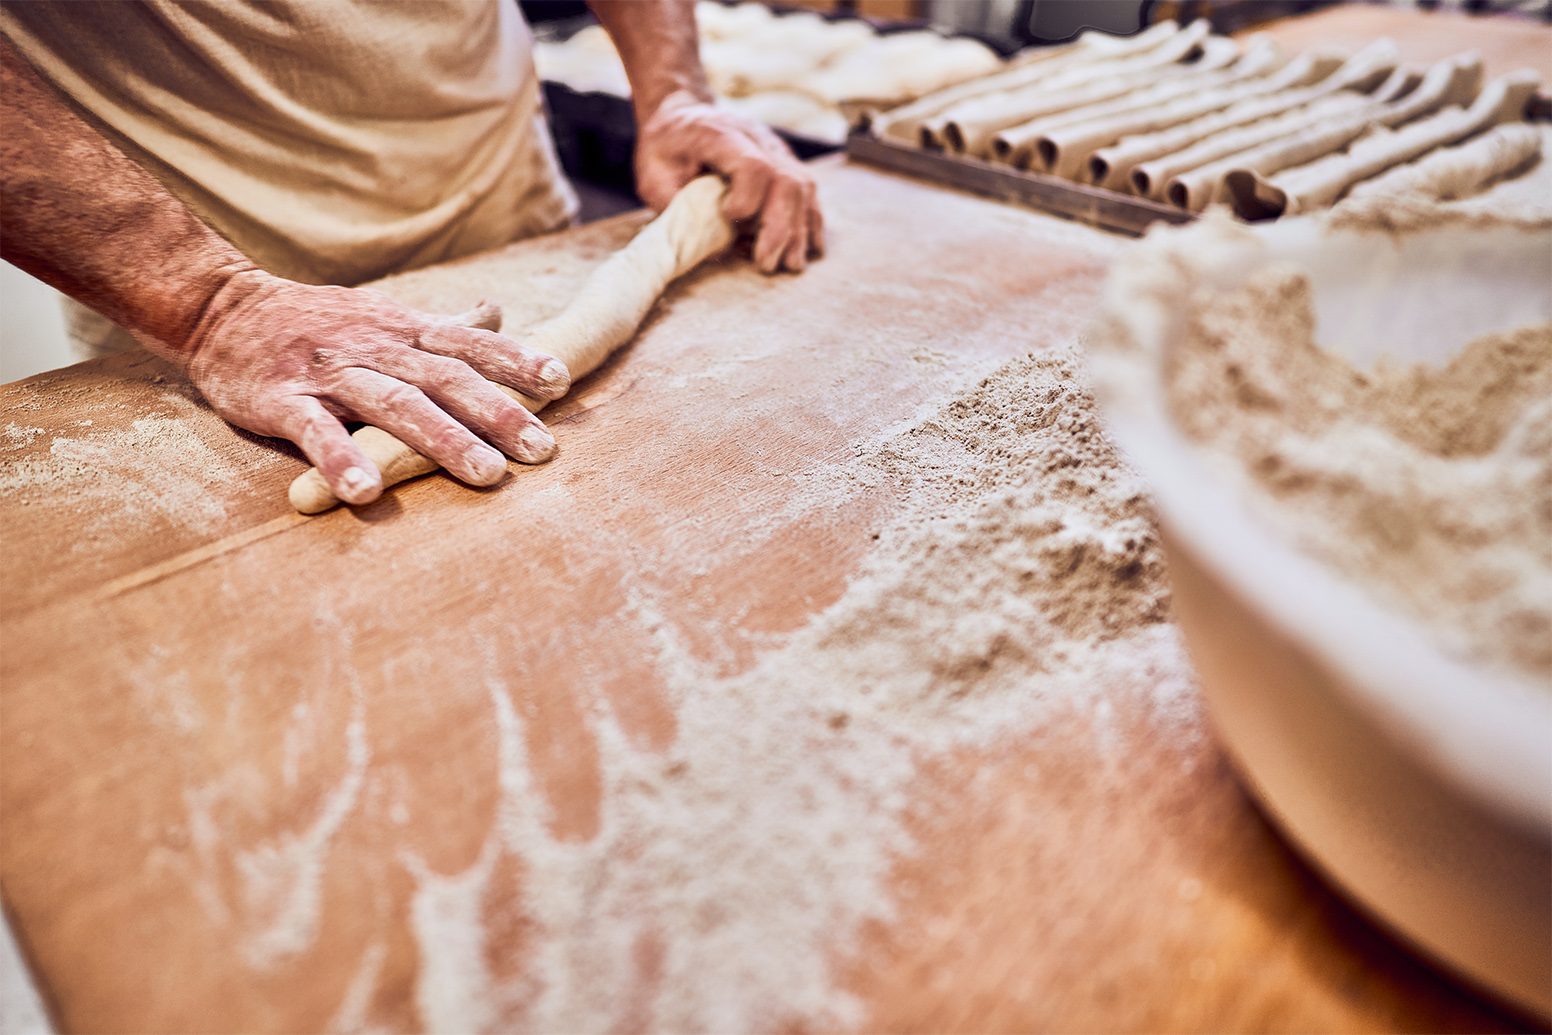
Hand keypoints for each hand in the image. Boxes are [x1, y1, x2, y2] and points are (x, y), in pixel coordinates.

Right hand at [179, 270, 570, 505]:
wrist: (221, 308)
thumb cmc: (317, 322)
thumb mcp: (384, 315)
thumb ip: (443, 325)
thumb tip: (498, 314)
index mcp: (402, 330)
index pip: (467, 343)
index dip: (514, 359)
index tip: (561, 380)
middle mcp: (374, 348)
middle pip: (443, 378)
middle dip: (496, 413)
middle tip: (542, 449)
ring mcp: (329, 374)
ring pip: (393, 403)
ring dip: (441, 439)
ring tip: (485, 475)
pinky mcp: (281, 400)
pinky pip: (314, 431)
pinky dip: (339, 460)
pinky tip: (364, 492)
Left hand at [634, 90, 824, 273]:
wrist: (681, 114)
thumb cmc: (666, 147)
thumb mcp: (653, 174)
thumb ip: (676, 206)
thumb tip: (705, 243)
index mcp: (719, 135)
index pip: (753, 165)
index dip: (748, 199)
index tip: (730, 219)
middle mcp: (756, 138)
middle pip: (786, 181)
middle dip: (780, 229)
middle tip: (767, 263)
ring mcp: (775, 149)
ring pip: (803, 188)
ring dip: (798, 230)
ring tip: (790, 264)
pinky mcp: (785, 163)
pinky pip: (808, 192)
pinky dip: (810, 221)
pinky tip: (810, 248)